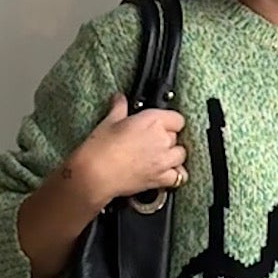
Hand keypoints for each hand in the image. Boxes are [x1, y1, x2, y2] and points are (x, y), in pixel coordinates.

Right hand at [73, 91, 185, 205]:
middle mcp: (162, 139)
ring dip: (173, 156)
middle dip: (167, 139)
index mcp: (153, 121)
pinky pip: (179, 177)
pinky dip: (176, 176)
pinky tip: (167, 173)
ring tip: (160, 157)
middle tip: (151, 142)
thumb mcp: (109, 121)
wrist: (96, 174)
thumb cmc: (101, 148)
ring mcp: (163, 160)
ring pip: (180, 155)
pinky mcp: (160, 178)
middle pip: (176, 137)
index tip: (161, 125)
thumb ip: (119, 107)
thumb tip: (120, 99)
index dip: (169, 122)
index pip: (177, 119)